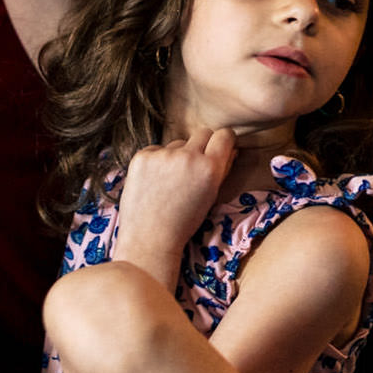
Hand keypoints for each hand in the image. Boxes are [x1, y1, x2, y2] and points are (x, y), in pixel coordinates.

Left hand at [110, 128, 236, 283]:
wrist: (150, 239)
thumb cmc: (184, 223)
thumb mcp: (211, 197)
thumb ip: (223, 170)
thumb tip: (230, 147)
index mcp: (210, 168)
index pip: (224, 135)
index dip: (223, 141)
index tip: (218, 148)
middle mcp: (187, 157)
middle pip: (202, 133)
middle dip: (201, 145)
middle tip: (193, 165)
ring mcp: (162, 155)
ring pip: (177, 143)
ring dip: (177, 155)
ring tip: (169, 182)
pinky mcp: (141, 157)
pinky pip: (155, 149)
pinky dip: (156, 160)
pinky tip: (153, 181)